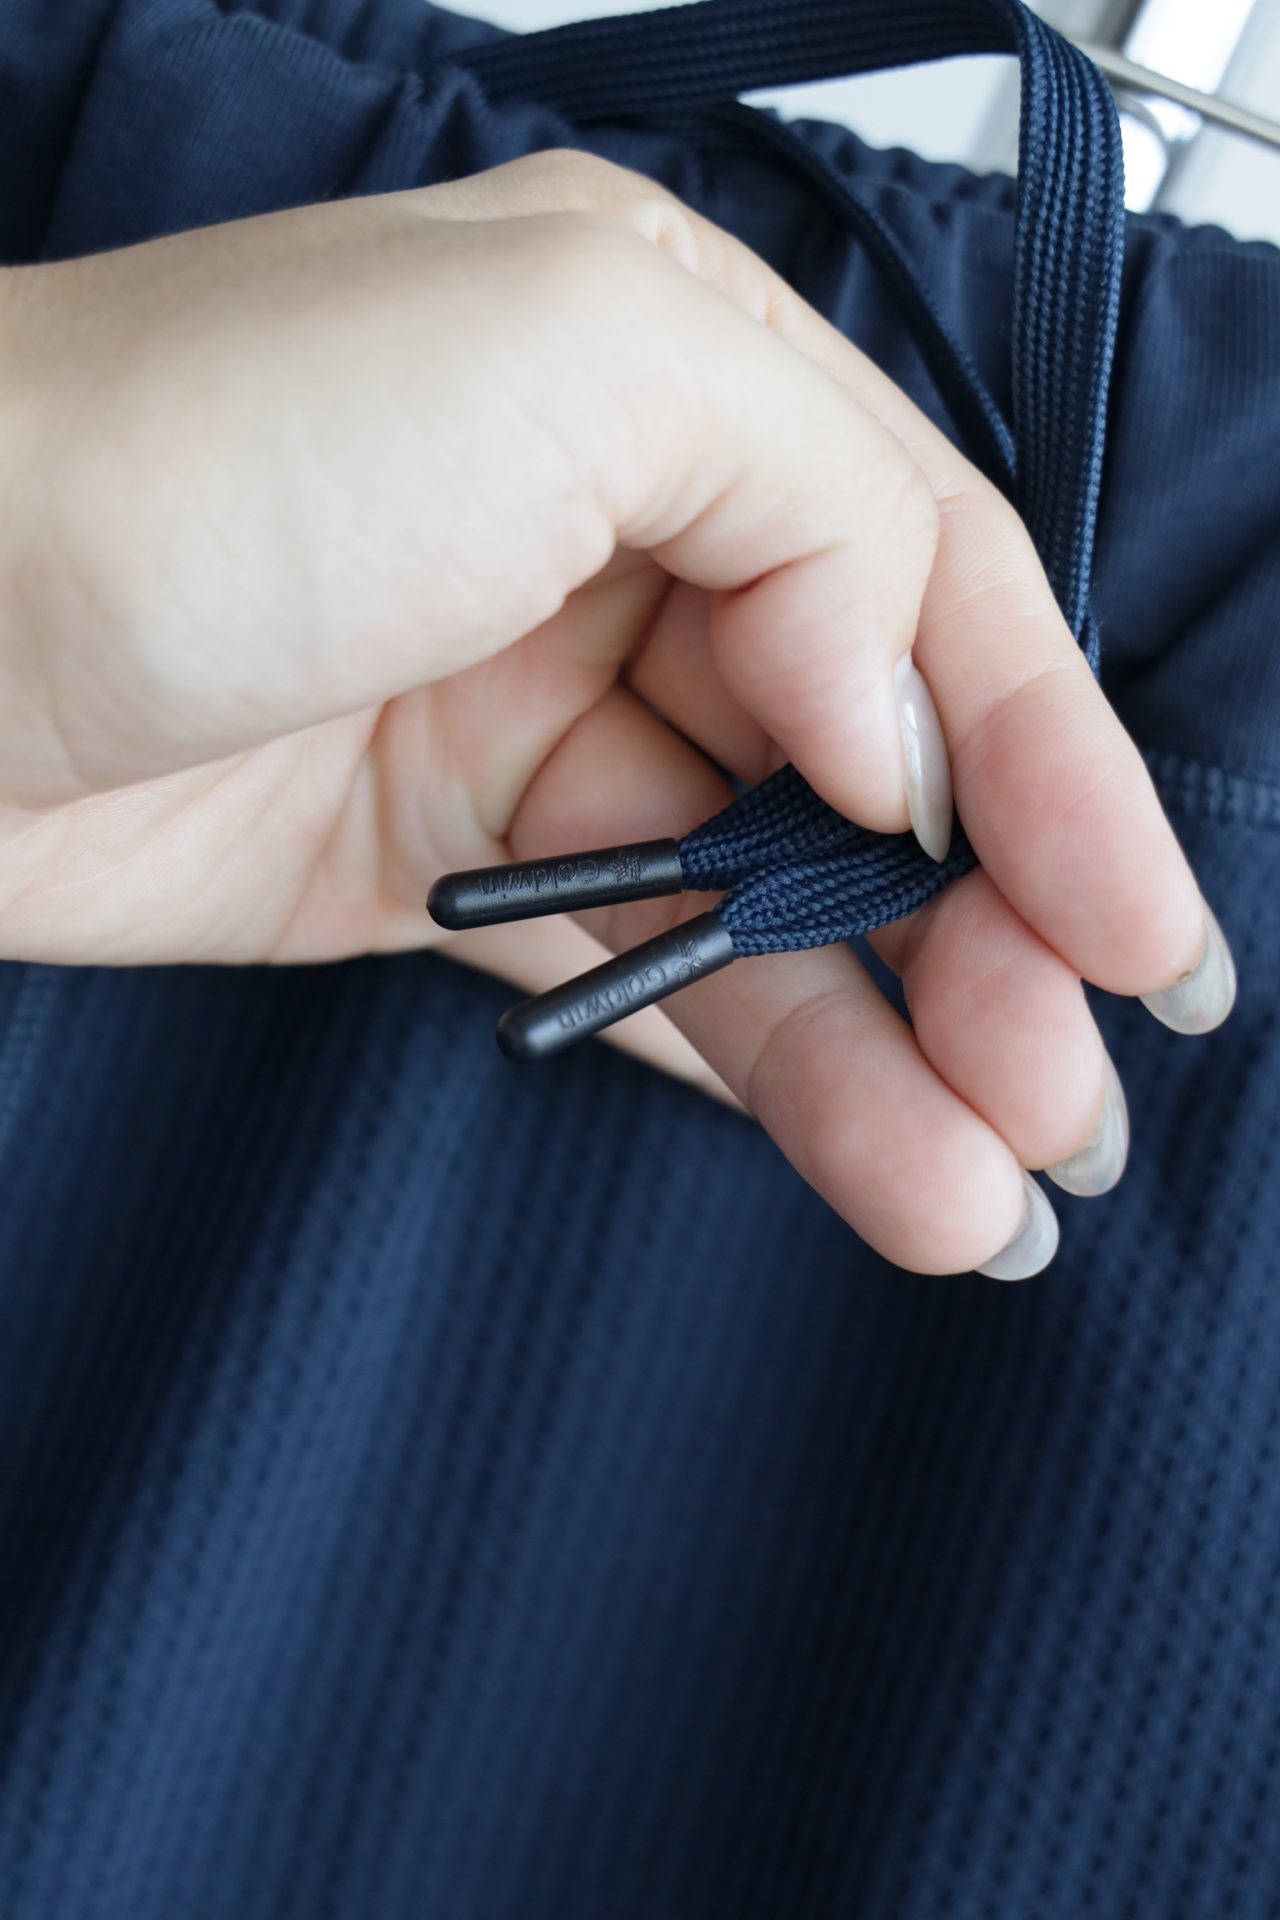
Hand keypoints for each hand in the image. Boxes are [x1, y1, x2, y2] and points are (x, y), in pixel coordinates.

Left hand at [0, 153, 1221, 1274]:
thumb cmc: (209, 451)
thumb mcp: (581, 353)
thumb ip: (818, 516)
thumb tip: (895, 742)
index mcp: (684, 377)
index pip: (936, 585)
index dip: (1054, 772)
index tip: (1135, 946)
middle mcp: (632, 540)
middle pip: (878, 766)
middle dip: (992, 945)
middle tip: (1073, 1110)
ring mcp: (540, 716)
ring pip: (778, 904)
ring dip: (896, 1052)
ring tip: (992, 1199)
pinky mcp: (458, 868)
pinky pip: (660, 977)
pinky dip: (766, 1070)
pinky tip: (878, 1162)